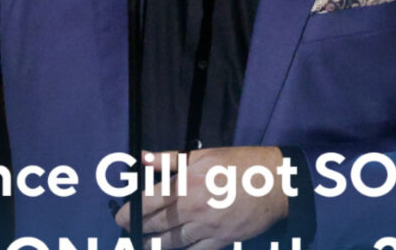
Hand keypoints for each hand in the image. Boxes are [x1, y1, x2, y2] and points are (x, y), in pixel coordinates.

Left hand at [115, 147, 288, 249]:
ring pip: (171, 243)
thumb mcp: (203, 154)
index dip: (129, 213)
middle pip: (155, 225)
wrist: (275, 182)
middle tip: (127, 232)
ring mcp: (207, 227)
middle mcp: (193, 208)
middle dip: (137, 231)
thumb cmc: (239, 164)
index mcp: (186, 184)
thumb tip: (143, 157)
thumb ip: (170, 159)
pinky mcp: (221, 240)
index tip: (120, 217)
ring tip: (143, 245)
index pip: (147, 203)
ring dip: (154, 245)